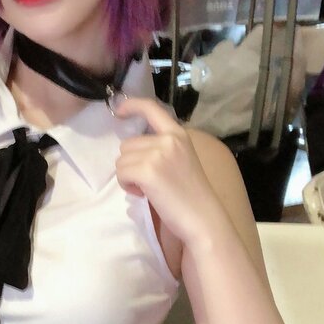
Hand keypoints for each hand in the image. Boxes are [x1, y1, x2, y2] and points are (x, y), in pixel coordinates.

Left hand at [114, 97, 222, 248]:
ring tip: (148, 188)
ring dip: (129, 176)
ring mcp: (158, 154)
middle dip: (132, 163)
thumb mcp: (181, 160)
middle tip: (149, 181)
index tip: (120, 109)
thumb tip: (132, 148)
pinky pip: (122, 173)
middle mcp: (169, 139)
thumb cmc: (192, 195)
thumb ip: (162, 148)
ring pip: (122, 160)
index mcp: (179, 134)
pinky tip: (144, 194)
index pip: (152, 109)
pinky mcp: (148, 171)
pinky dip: (127, 185)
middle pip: (128, 144)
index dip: (133, 105)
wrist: (203, 218)